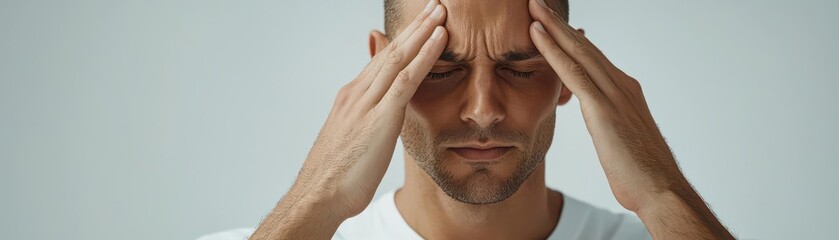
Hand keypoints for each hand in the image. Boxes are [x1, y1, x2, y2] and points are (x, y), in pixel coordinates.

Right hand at [251, 1, 447, 238]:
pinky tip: (440, 39)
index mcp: (352, 98)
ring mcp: (367, 103)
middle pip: (390, 51)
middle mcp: (357, 93)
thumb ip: (366, 120)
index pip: (382, 61)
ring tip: (439, 11)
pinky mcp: (379, 117)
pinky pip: (406, 79)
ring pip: (398, 57)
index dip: (403, 41)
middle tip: (433, 5)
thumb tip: (378, 113)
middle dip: (414, 27)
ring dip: (422, 31)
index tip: (420, 24)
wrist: (318, 196)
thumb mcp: (353, 141)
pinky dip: (424, 56)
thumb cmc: (336, 177)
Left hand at [528, 0, 677, 212]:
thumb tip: (603, 123)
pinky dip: (552, 50)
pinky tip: (536, 35)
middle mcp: (622, 86)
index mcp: (626, 92)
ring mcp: (614, 94)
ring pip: (578, 51)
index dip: (571, 39)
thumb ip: (611, 124)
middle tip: (538, 3)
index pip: (593, 58)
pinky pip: (573, 72)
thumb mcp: (621, 141)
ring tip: (532, 7)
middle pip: (584, 46)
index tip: (552, 24)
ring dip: (552, 27)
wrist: (661, 191)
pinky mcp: (603, 109)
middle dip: (559, 24)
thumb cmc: (641, 175)